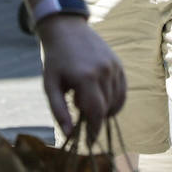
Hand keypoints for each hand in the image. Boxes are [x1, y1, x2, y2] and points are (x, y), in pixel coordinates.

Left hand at [34, 15, 125, 140]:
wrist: (66, 28)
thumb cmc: (55, 59)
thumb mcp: (50, 85)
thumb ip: (59, 110)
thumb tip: (70, 134)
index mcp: (86, 77)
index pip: (96, 113)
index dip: (93, 131)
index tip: (88, 143)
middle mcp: (104, 71)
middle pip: (106, 109)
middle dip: (95, 118)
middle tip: (79, 111)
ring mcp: (114, 67)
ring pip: (116, 101)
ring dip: (104, 108)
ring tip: (84, 97)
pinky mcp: (119, 64)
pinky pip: (122, 91)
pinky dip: (114, 100)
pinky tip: (99, 96)